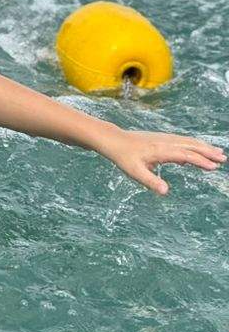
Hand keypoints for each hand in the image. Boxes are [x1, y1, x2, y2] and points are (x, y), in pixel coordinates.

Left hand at [102, 129, 224, 194]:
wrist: (114, 140)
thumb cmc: (123, 157)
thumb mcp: (134, 172)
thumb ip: (151, 182)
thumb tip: (166, 192)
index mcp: (160, 150)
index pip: (184, 154)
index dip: (199, 161)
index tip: (213, 167)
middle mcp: (164, 142)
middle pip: (190, 145)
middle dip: (207, 151)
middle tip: (223, 158)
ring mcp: (163, 139)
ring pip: (187, 141)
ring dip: (203, 147)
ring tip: (218, 153)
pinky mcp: (161, 139)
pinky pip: (181, 142)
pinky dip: (193, 146)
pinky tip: (196, 154)